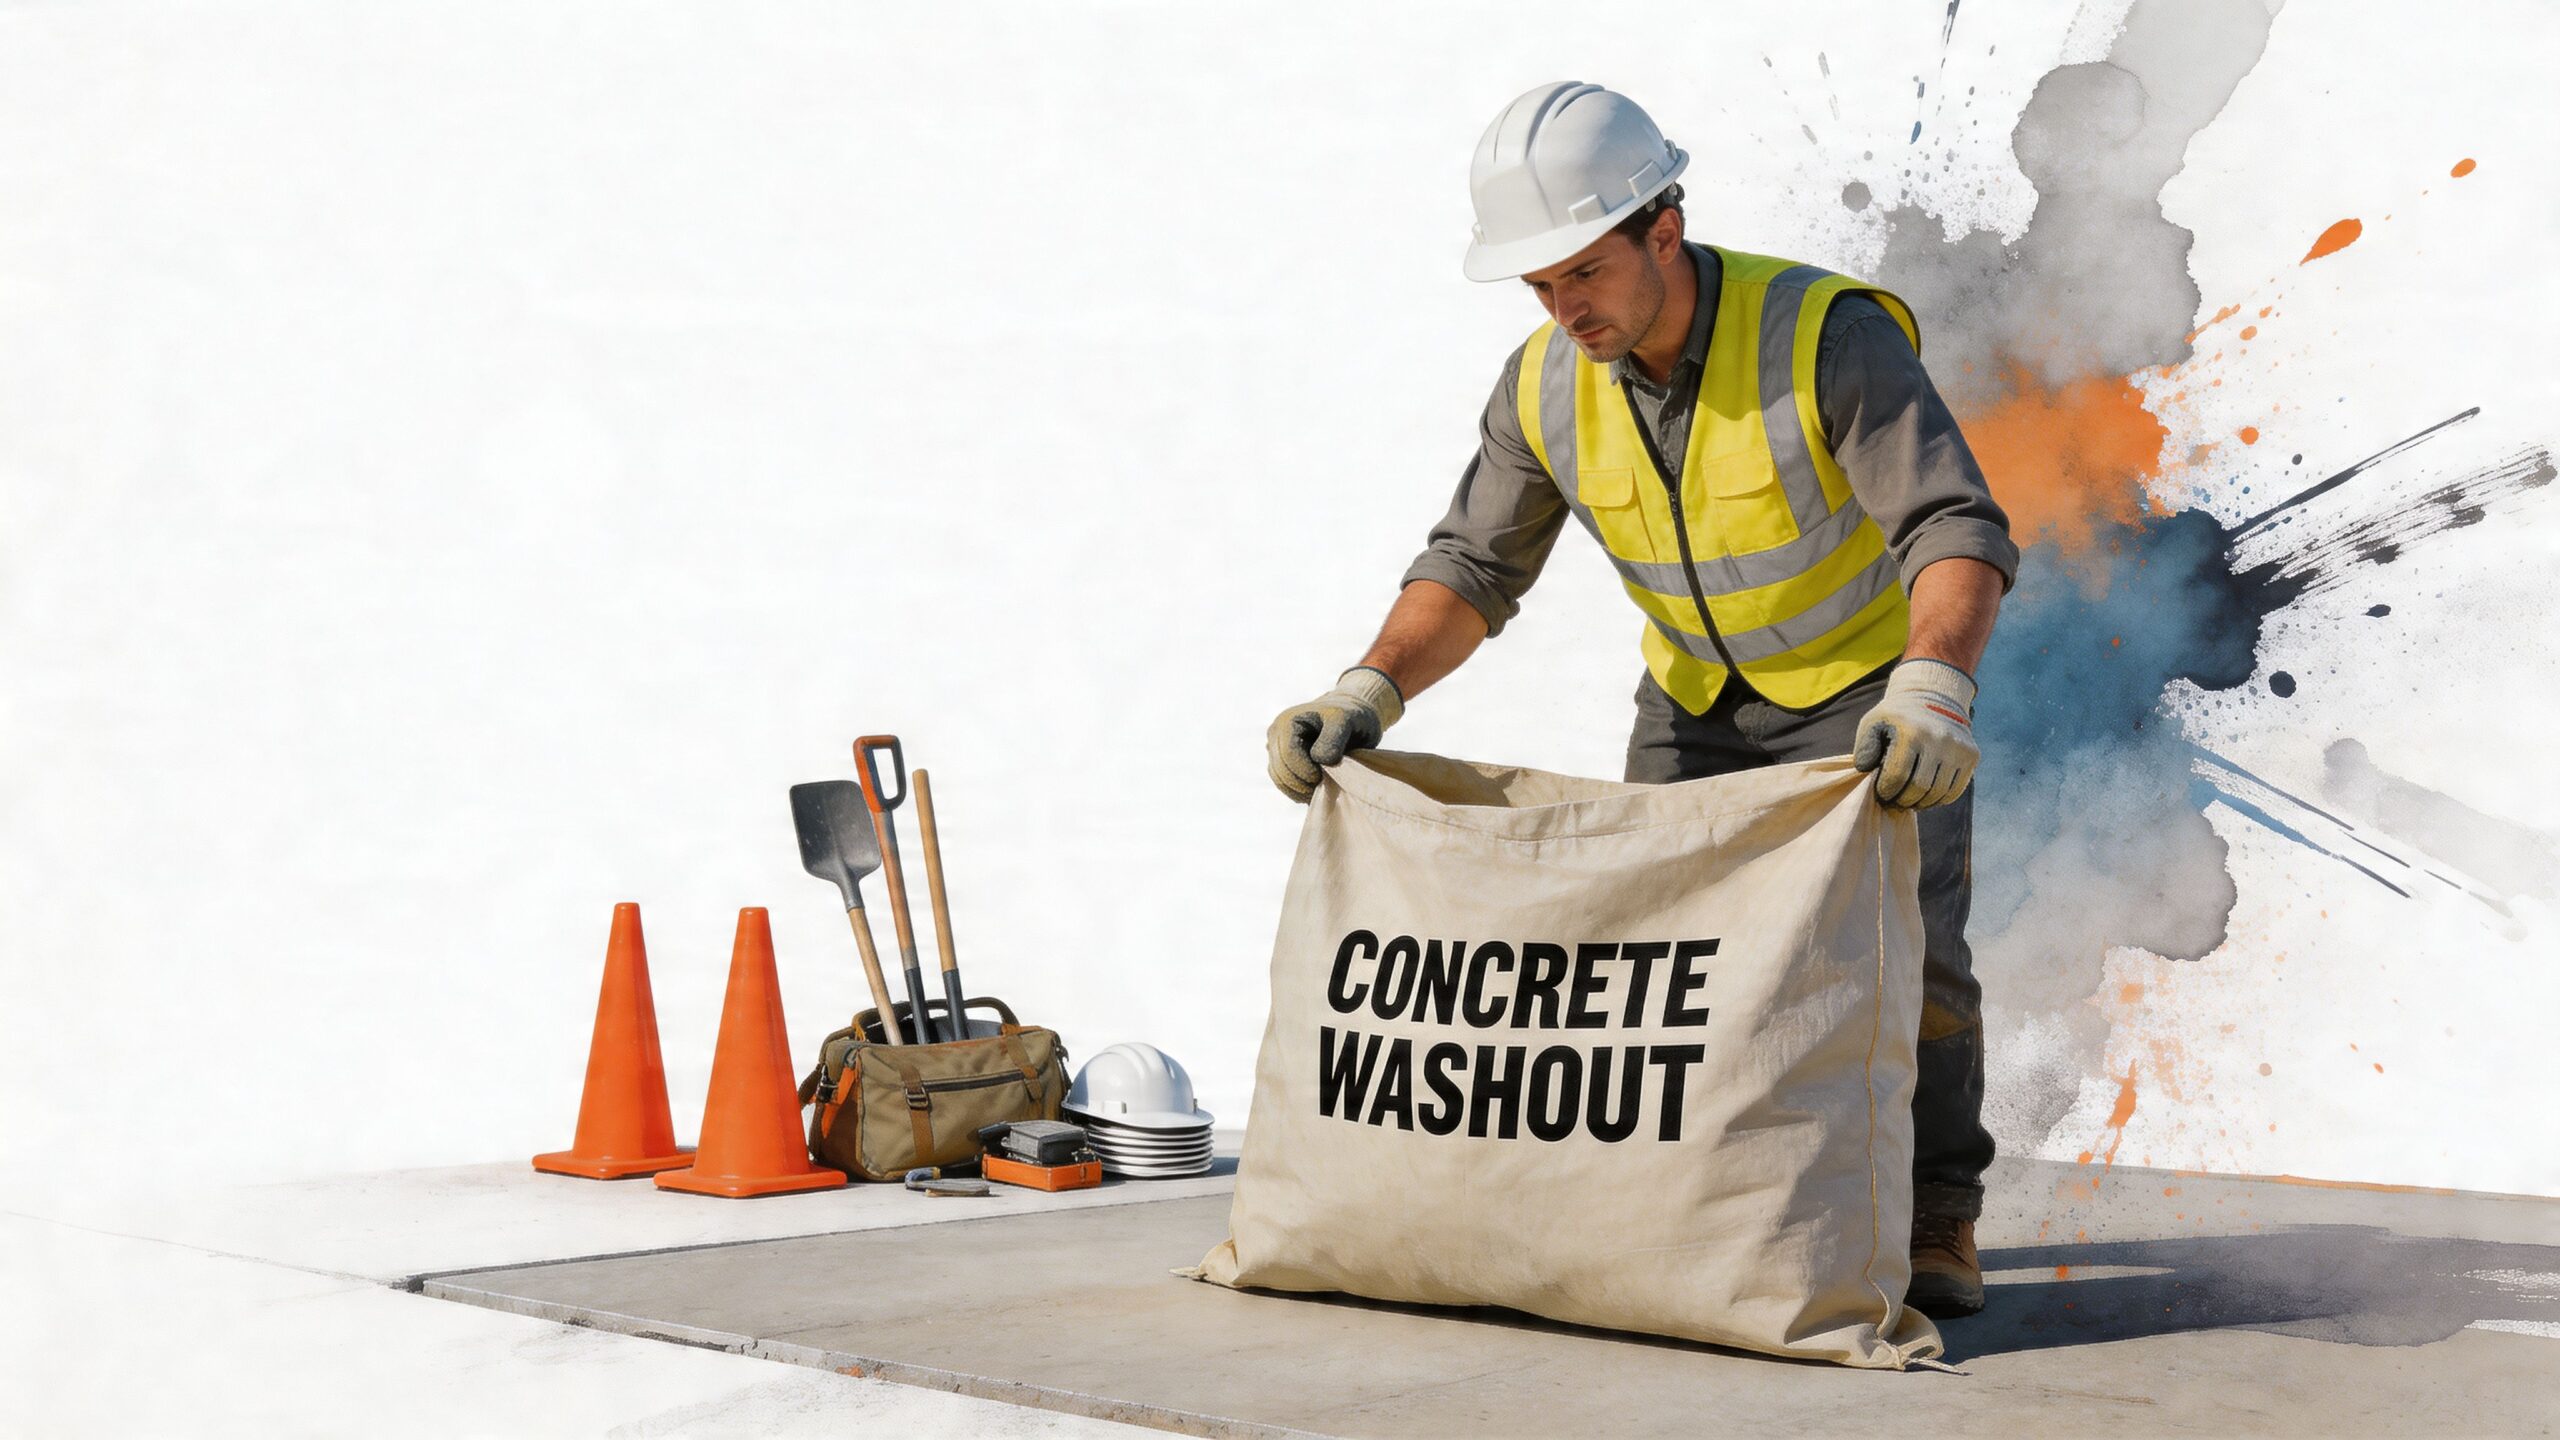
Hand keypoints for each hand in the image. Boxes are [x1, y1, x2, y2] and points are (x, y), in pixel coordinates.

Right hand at [1265, 666, 1404, 802]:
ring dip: (1301, 791)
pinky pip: (1285, 785)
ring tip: (1325, 787)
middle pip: (1280, 771)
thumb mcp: (1346, 721)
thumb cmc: (1350, 717)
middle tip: (1328, 785)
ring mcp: (1276, 749)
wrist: (1351, 716)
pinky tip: (1318, 788)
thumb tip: (1318, 759)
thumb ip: (1333, 739)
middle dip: (1304, 784)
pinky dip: (1300, 792)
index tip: (1328, 775)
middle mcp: (1276, 735)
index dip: (1306, 771)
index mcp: (1287, 721)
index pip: (1288, 756)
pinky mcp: (1282, 762)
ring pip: (1280, 781)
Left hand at [1852, 659, 1978, 808]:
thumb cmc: (1897, 716)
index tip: (1882, 793)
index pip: (1897, 776)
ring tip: (1909, 800)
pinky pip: (1955, 790)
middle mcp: (1938, 739)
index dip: (1886, 791)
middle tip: (1895, 802)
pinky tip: (1926, 796)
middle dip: (1903, 800)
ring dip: (1921, 803)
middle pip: (1919, 787)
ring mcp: (1957, 748)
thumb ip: (1864, 747)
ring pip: (1938, 792)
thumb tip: (1865, 770)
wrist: (1934, 696)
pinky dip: (1939, 800)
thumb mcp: (1873, 723)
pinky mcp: (1971, 755)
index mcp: (1911, 732)